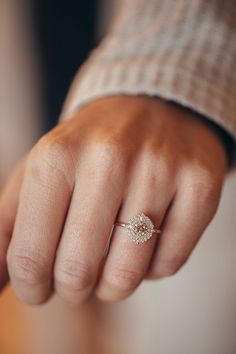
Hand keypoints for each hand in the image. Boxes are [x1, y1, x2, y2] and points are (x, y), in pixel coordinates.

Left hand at [0, 96, 226, 304]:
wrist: (150, 106)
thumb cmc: (90, 148)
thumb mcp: (41, 171)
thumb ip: (9, 225)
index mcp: (57, 157)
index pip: (29, 257)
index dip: (32, 287)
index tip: (40, 286)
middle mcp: (109, 159)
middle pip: (77, 272)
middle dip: (72, 289)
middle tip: (76, 276)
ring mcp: (160, 170)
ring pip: (127, 275)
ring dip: (112, 284)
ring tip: (110, 262)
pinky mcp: (200, 184)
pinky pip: (169, 264)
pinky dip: (152, 267)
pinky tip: (146, 242)